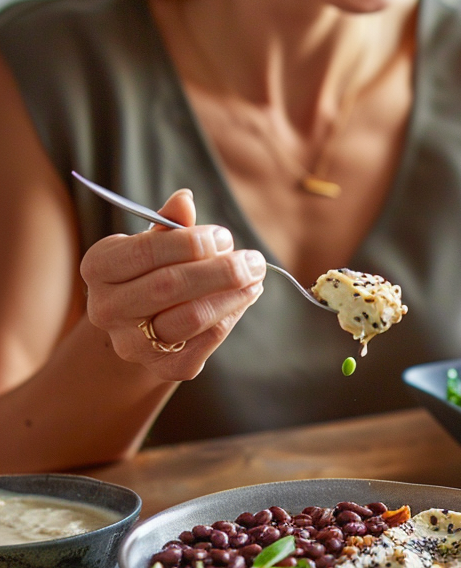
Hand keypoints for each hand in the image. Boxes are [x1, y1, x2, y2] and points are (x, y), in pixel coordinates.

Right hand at [80, 189, 264, 380]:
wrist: (141, 328)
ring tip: (255, 278)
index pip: (147, 252)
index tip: (225, 237)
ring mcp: (132, 343)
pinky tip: (244, 299)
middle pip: (170, 286)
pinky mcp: (162, 367)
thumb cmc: (150, 273)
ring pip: (191, 317)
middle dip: (220, 270)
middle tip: (253, 260)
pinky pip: (206, 341)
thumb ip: (169, 224)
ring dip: (233, 296)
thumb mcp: (153, 243)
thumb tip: (184, 200)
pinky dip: (231, 317)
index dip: (191, 243)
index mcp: (98, 267)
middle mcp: (106, 308)